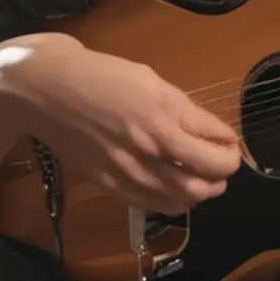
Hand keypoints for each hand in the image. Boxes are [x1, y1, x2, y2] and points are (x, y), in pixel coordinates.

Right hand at [2, 34, 240, 212]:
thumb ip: (187, 112)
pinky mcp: (109, 184)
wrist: (48, 90)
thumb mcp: (152, 81)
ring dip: (199, 192)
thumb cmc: (103, 75)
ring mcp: (125, 171)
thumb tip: (218, 134)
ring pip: (178, 200)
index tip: (231, 145)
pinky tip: (176, 189)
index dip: (231, 154)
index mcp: (160, 119)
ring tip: (203, 179)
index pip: (212, 153)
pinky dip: (172, 201)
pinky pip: (151, 205)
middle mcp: (146, 150)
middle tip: (222, 165)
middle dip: (220, 177)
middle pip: (201, 184)